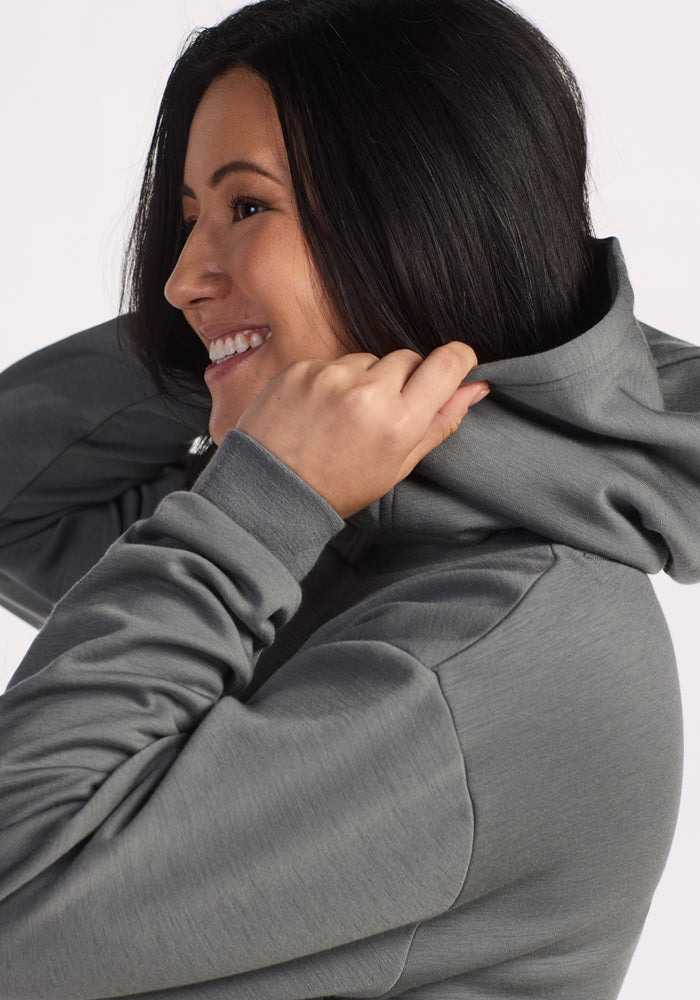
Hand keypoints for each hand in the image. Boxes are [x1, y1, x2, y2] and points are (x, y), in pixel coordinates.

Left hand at [236, 343, 487, 518]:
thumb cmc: (339, 486)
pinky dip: (333, 381)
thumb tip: (476, 388)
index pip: (448, 363)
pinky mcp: (302, 368)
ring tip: (345, 417)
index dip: (458, 360)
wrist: (270, 491)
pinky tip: (320, 411)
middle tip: (383, 415)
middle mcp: (368, 392)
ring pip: (369, 359)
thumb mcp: (397, 466)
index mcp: (399, 422)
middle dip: (404, 379)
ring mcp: (331, 376)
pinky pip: (333, 363)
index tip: (455, 366)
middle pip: (408, 358)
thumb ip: (440, 423)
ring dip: (366, 379)